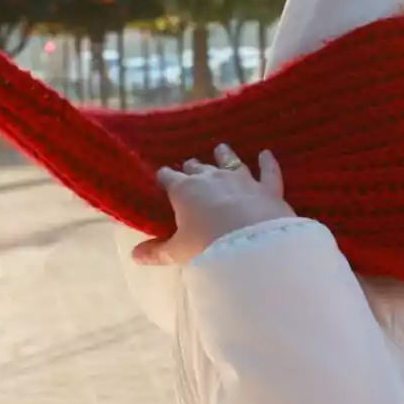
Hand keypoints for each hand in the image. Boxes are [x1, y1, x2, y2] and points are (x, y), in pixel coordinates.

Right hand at [131, 144, 295, 265]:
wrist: (250, 242)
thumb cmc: (206, 245)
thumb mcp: (178, 251)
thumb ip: (158, 251)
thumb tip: (135, 255)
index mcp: (185, 191)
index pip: (169, 178)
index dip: (164, 176)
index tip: (161, 174)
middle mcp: (212, 178)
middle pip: (199, 168)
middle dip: (192, 166)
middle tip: (189, 164)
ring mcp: (242, 179)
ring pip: (231, 161)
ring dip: (225, 155)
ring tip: (221, 148)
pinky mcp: (267, 187)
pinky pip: (268, 170)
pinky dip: (267, 162)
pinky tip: (266, 153)